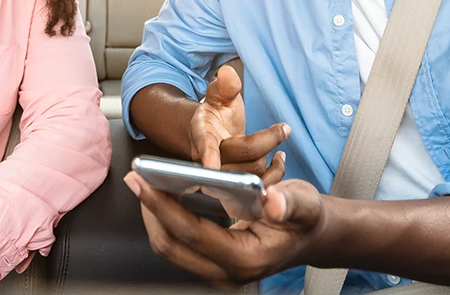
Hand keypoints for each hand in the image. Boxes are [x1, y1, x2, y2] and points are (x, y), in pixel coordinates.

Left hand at [125, 171, 328, 285]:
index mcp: (246, 259)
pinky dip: (167, 219)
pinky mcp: (213, 263)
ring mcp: (218, 271)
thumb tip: (274, 202)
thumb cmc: (306, 219)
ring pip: (171, 247)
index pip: (192, 233)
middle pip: (171, 245)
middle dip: (150, 211)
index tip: (144, 181)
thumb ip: (290, 203)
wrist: (312, 236)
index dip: (163, 206)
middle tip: (137, 177)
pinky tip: (163, 194)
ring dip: (155, 215)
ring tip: (145, 182)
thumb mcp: (305, 204)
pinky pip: (179, 244)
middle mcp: (227, 273)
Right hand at [190, 64, 289, 183]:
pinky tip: (279, 160)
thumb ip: (225, 86)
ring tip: (280, 142)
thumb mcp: (219, 96)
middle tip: (284, 128)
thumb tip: (228, 74)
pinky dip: (274, 175)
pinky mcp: (234, 188)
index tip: (210, 164)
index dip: (207, 154)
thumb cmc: (216, 114)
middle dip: (267, 141)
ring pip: (252, 173)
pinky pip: (258, 188)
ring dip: (270, 159)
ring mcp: (221, 176)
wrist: (211, 136)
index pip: (205, 143)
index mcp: (202, 133)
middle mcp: (207, 159)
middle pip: (241, 157)